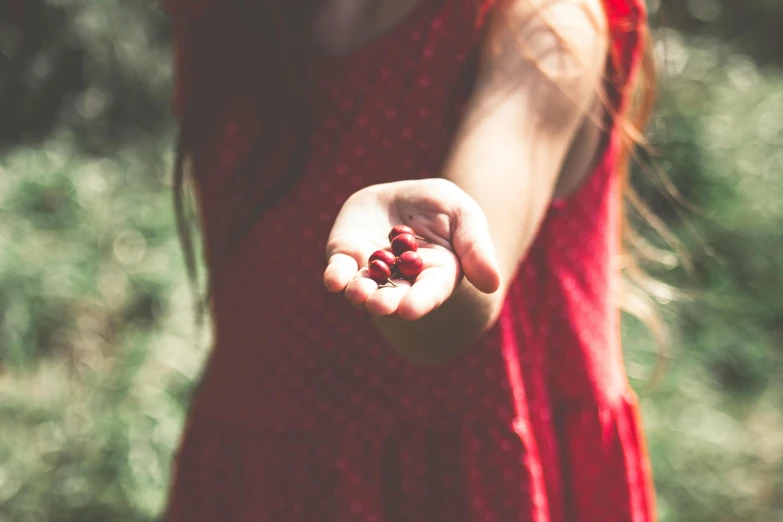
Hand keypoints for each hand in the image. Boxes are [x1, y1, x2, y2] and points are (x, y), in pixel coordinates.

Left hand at [323, 179, 500, 320]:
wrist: (404, 195)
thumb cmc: (441, 208)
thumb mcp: (464, 215)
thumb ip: (477, 247)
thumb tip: (493, 284)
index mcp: (435, 275)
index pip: (429, 293)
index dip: (419, 302)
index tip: (408, 310)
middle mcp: (401, 281)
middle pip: (394, 296)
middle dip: (386, 302)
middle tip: (379, 305)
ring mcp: (371, 271)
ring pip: (364, 288)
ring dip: (359, 293)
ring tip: (358, 293)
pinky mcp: (346, 257)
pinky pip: (339, 270)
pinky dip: (335, 277)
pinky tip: (334, 280)